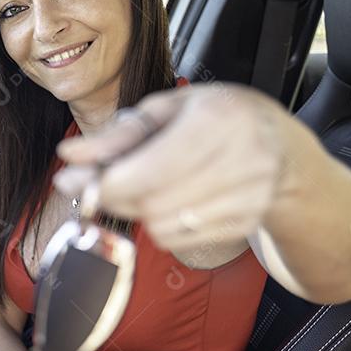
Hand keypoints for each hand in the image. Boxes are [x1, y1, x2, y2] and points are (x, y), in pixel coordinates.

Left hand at [53, 83, 287, 256]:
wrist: (281, 148)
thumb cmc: (215, 118)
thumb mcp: (167, 110)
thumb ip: (116, 135)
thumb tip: (69, 158)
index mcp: (218, 120)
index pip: (148, 172)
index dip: (104, 184)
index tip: (74, 181)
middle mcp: (240, 161)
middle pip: (151, 203)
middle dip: (114, 197)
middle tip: (100, 182)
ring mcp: (247, 198)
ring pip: (161, 227)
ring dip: (138, 211)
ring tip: (147, 184)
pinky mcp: (244, 225)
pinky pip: (177, 240)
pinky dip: (160, 224)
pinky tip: (171, 198)